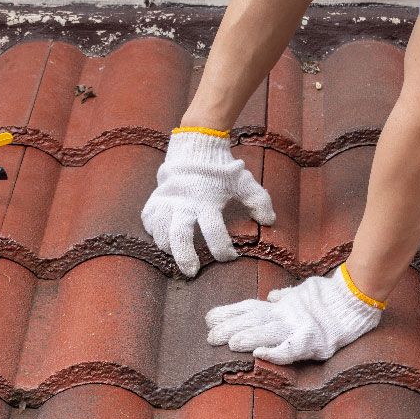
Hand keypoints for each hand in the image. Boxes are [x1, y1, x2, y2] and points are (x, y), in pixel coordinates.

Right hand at [141, 130, 274, 275]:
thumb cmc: (221, 169)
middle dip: (185, 257)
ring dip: (169, 247)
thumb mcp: (243, 181)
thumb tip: (269, 221)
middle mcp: (184, 202)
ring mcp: (167, 201)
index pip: (214, 231)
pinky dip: (155, 232)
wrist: (195, 147)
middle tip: (191, 272)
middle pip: (179, 236)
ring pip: (161, 232)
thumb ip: (259, 200)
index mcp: (207, 200)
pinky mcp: (155, 199)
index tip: (231, 257)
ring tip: (177, 255)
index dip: (222, 249)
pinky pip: (149, 221)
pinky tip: (164, 236)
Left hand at [205, 267, 382, 363]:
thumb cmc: (331, 297)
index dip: (229, 313)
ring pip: (268, 332)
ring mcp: (299, 327)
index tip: (209, 318)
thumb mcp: (305, 292)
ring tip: (228, 343)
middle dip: (230, 327)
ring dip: (247, 338)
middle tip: (209, 336)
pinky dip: (275, 352)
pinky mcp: (313, 341)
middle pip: (253, 320)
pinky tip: (260, 355)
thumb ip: (287, 296)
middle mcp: (287, 315)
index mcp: (283, 305)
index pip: (251, 308)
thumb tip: (273, 296)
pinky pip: (291, 349)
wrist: (356, 299)